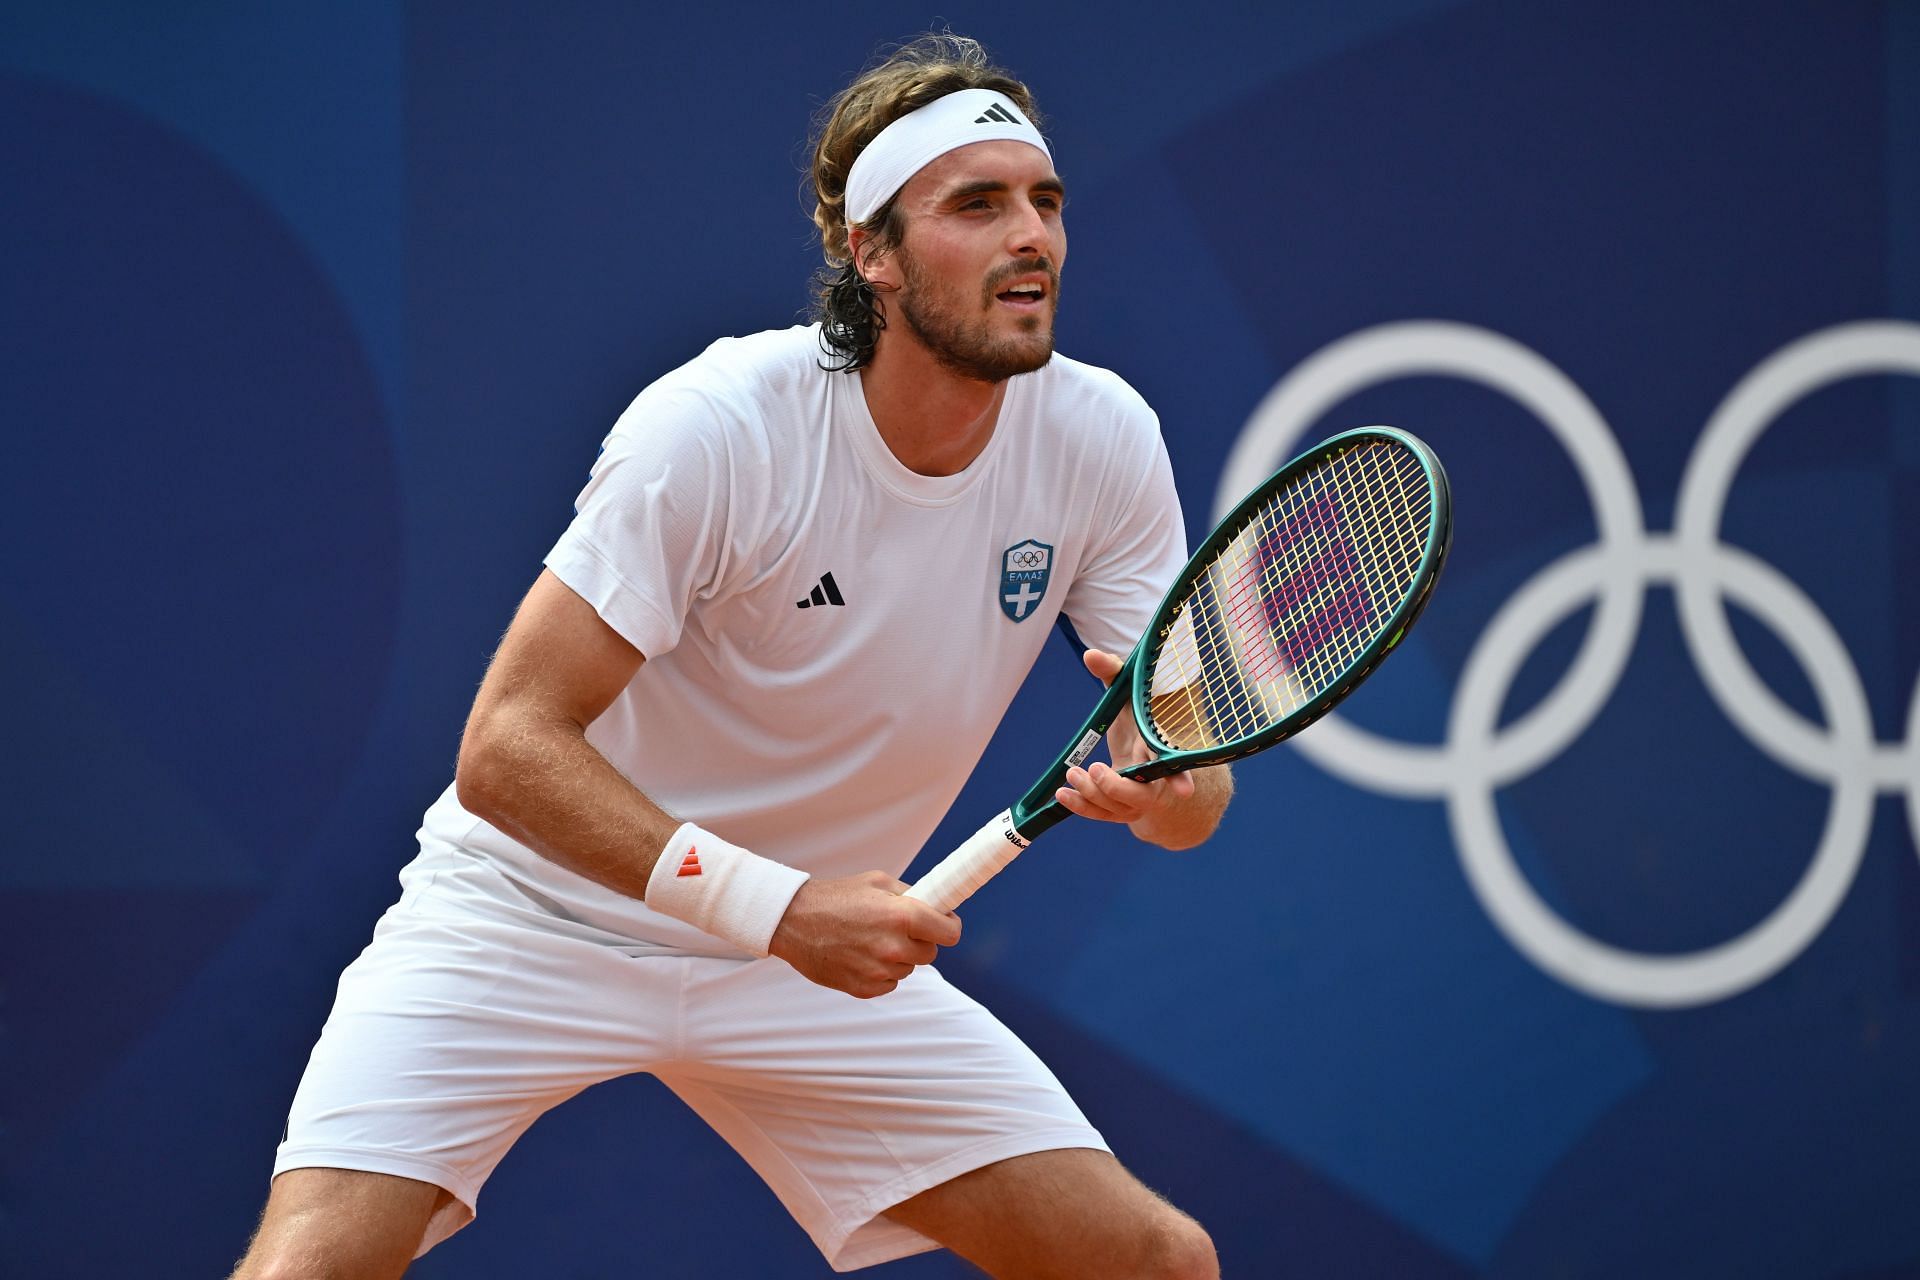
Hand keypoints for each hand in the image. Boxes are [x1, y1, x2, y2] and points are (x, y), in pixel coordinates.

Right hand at [768, 871, 961, 998]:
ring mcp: (878, 971)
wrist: (793, 920)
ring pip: (907, 969)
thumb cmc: (835, 897)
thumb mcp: (877, 882)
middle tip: (899, 929)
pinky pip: (889, 984)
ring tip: (870, 940)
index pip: (950, 933)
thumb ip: (911, 895)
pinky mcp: (863, 989)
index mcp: (902, 915)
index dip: (949, 927)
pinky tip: (860, 955)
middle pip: (930, 954)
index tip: (944, 924)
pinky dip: (880, 973)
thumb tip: (937, 906)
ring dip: (898, 958)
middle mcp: (894, 946)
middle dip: (920, 941)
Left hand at [1053, 648, 1194, 826]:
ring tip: (1072, 773)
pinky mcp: (1118, 809)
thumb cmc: (1137, 719)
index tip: (1184, 791)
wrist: (1143, 755)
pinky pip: (1101, 814)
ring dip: (1092, 793)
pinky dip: (1081, 806)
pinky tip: (1063, 794)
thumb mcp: (1126, 693)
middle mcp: (1153, 779)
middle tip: (1095, 768)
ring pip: (1116, 806)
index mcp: (1159, 750)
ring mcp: (1135, 799)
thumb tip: (1091, 655)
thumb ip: (1112, 672)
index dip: (1179, 777)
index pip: (1171, 764)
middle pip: (1139, 793)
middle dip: (1116, 786)